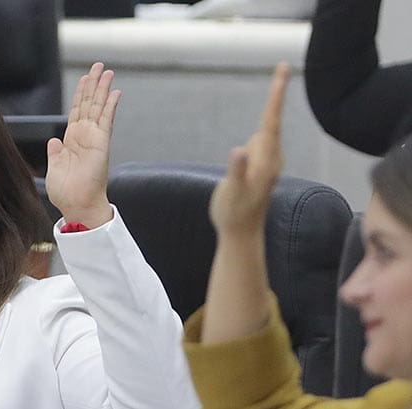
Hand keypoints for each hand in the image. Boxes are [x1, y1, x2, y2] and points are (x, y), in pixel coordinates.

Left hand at [45, 62, 120, 227]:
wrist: (77, 205)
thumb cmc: (66, 192)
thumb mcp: (54, 168)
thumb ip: (54, 153)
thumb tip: (53, 141)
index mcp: (72, 141)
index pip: (77, 111)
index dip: (81, 94)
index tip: (85, 78)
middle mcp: (84, 136)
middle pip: (89, 104)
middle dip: (93, 84)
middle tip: (98, 66)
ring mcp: (94, 138)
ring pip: (98, 107)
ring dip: (102, 89)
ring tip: (106, 71)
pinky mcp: (101, 143)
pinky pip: (106, 120)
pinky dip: (110, 106)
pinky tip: (115, 92)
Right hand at [209, 63, 290, 237]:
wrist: (241, 234)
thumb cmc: (233, 213)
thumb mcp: (231, 193)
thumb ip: (235, 171)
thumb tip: (239, 151)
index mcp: (265, 160)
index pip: (271, 121)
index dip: (275, 96)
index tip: (284, 71)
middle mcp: (271, 159)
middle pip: (271, 122)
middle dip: (276, 97)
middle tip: (282, 67)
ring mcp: (268, 164)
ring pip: (264, 133)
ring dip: (267, 114)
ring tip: (272, 91)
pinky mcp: (261, 168)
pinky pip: (261, 142)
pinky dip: (260, 130)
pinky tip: (255, 134)